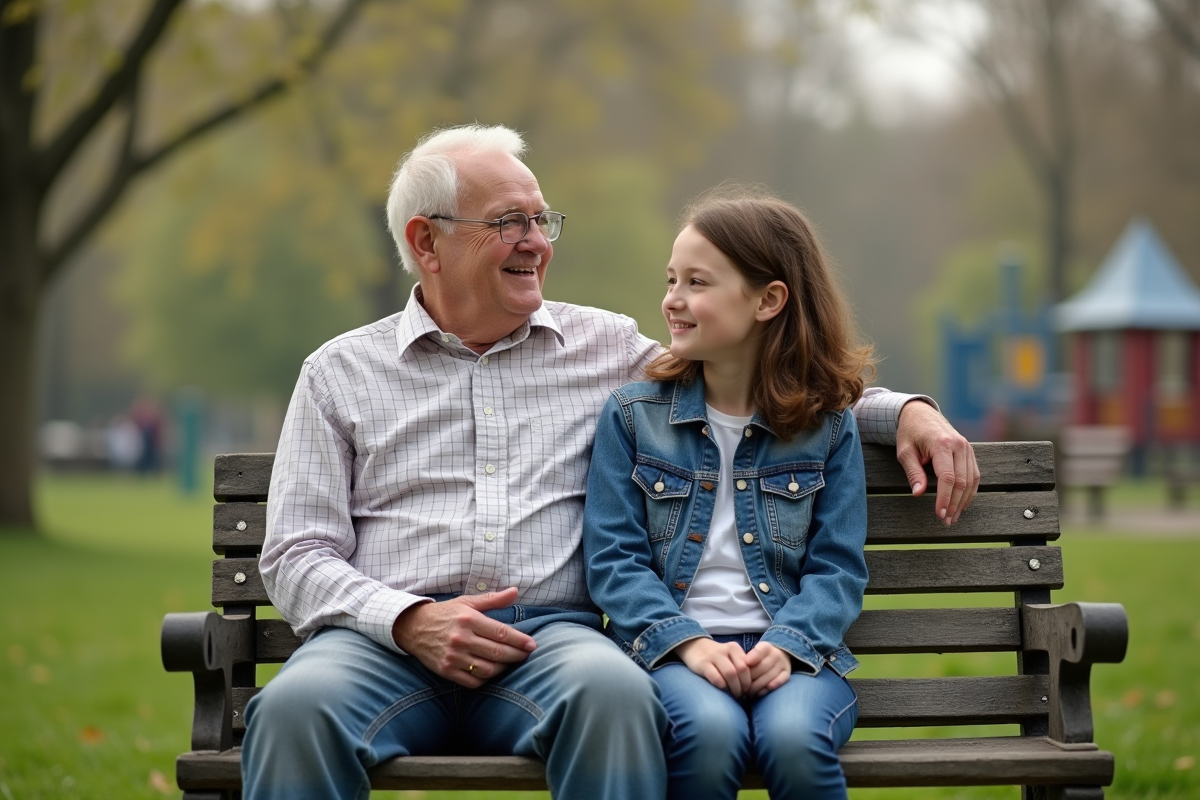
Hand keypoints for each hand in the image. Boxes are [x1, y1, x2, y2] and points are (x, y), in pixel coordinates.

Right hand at [391, 587, 536, 687]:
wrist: (413, 627)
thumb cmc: (445, 613)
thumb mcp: (467, 602)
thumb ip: (493, 599)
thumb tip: (515, 591)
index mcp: (468, 619)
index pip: (501, 633)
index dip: (519, 640)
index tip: (532, 645)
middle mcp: (461, 638)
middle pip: (497, 652)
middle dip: (517, 655)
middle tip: (526, 655)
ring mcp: (453, 657)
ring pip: (487, 669)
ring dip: (503, 668)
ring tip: (510, 663)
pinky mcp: (446, 671)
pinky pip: (473, 681)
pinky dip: (486, 679)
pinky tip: (492, 671)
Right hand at [674, 638, 751, 697]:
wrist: (694, 646)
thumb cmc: (716, 656)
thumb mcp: (729, 656)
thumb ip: (740, 665)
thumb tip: (752, 686)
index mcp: (734, 648)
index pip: (748, 666)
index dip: (750, 681)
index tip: (749, 691)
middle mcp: (725, 650)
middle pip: (741, 670)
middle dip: (744, 686)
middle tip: (743, 696)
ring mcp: (713, 656)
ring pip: (730, 674)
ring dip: (734, 688)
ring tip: (734, 695)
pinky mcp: (703, 664)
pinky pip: (716, 678)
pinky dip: (722, 686)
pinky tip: (722, 690)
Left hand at [744, 642, 791, 696]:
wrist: (780, 655)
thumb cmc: (760, 658)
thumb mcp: (754, 653)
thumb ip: (747, 658)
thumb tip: (740, 669)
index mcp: (765, 647)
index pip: (759, 652)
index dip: (752, 658)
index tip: (745, 664)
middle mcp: (776, 654)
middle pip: (761, 667)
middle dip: (749, 678)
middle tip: (740, 686)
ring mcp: (783, 664)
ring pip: (769, 677)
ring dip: (756, 686)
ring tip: (746, 692)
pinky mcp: (787, 674)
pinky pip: (779, 682)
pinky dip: (768, 688)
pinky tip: (759, 693)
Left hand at [896, 400, 979, 525]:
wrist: (920, 413)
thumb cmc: (910, 432)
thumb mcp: (905, 452)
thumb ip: (913, 472)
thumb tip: (918, 493)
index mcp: (942, 444)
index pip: (948, 477)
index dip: (945, 499)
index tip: (940, 514)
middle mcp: (959, 445)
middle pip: (962, 482)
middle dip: (955, 504)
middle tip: (946, 521)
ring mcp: (967, 448)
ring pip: (972, 480)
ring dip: (964, 501)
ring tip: (953, 517)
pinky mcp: (969, 451)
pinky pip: (974, 474)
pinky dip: (970, 491)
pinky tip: (962, 503)